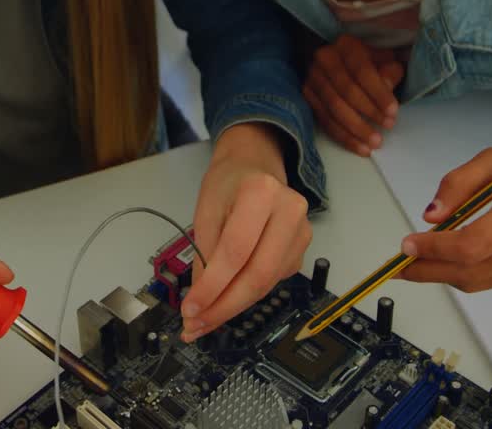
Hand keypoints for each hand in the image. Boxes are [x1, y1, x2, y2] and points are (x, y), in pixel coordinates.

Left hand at [180, 124, 310, 341]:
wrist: (256, 166)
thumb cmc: (228, 184)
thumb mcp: (205, 210)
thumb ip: (204, 254)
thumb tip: (200, 303)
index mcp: (261, 193)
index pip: (236, 251)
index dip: (212, 286)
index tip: (189, 311)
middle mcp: (291, 211)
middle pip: (258, 274)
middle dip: (224, 307)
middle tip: (196, 326)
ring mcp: (302, 232)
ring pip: (267, 284)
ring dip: (233, 307)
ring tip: (204, 320)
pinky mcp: (302, 250)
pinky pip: (272, 281)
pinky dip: (247, 296)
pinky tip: (225, 301)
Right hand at [303, 34, 404, 156]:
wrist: (342, 61)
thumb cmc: (370, 62)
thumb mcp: (385, 60)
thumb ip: (389, 72)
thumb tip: (386, 88)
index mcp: (346, 45)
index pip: (361, 70)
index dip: (378, 93)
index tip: (393, 112)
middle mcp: (324, 58)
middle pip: (346, 91)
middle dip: (369, 112)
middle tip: (387, 127)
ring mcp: (312, 78)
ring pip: (334, 109)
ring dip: (356, 129)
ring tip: (374, 144)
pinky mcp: (307, 96)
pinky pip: (325, 121)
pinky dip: (343, 137)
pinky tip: (360, 148)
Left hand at [398, 146, 491, 291]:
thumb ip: (462, 182)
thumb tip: (430, 216)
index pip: (472, 244)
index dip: (434, 250)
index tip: (406, 244)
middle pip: (470, 272)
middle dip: (427, 272)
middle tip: (397, 267)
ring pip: (478, 283)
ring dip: (441, 276)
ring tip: (415, 265)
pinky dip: (466, 274)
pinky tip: (451, 261)